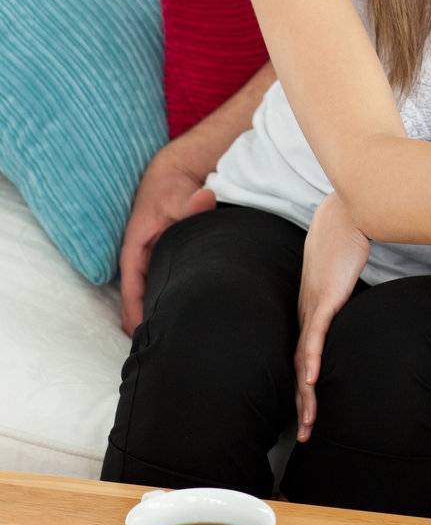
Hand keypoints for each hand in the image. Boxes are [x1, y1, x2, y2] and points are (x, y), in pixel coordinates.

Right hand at [119, 149, 216, 334]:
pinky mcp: (162, 262)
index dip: (136, 316)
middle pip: (138, 301)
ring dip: (156, 316)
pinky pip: (159, 288)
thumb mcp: (182, 196)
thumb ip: (194, 205)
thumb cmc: (172, 188)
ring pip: (149, 296)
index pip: (131, 290)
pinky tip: (179, 321)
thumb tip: (205, 199)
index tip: (145, 338)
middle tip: (162, 351)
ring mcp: (150, 262)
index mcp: (135, 249)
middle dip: (147, 325)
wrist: (173, 173)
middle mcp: (139, 259)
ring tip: (170, 344)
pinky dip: (165, 304)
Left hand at [294, 194, 370, 442]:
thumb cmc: (345, 246)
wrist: (342, 217)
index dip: (304, 392)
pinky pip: (316, 336)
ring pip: (304, 360)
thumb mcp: (344, 281)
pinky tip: (311, 380)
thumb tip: (360, 314)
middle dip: (302, 406)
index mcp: (310, 314)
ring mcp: (312, 308)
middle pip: (298, 369)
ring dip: (305, 395)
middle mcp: (305, 315)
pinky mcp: (323, 299)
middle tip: (307, 437)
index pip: (303, 361)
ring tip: (309, 423)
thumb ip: (346, 300)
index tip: (309, 417)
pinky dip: (312, 359)